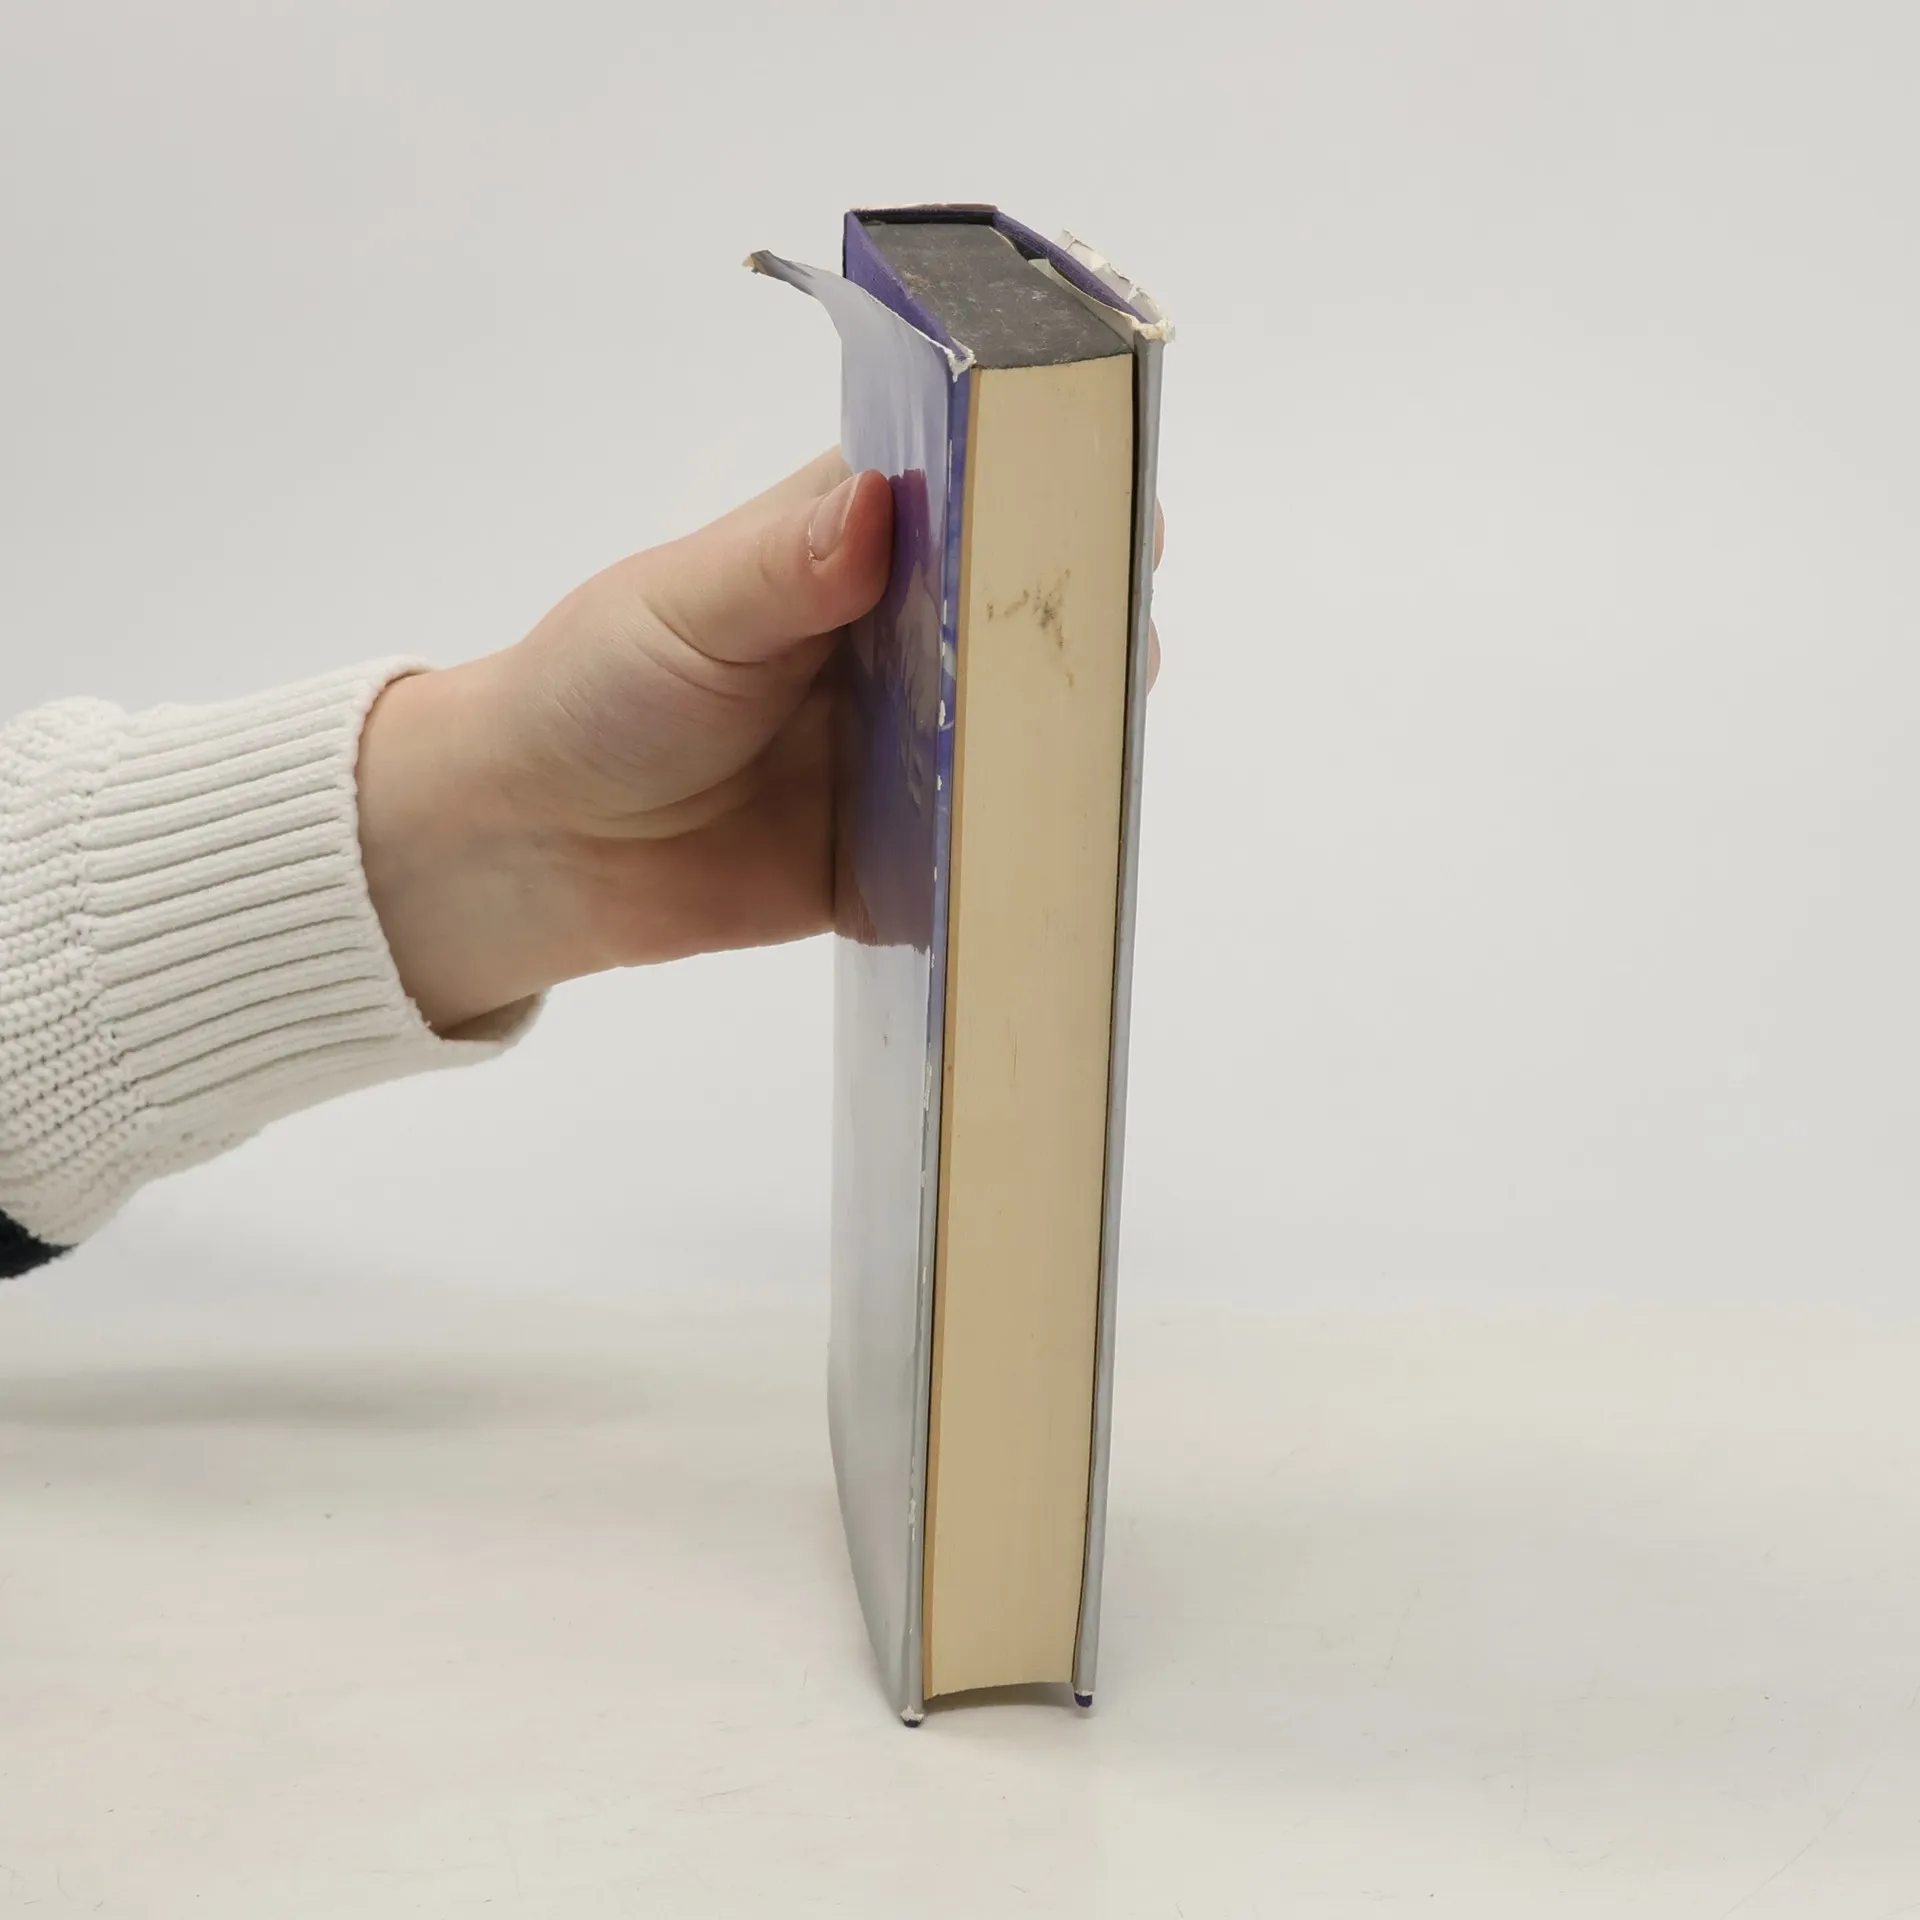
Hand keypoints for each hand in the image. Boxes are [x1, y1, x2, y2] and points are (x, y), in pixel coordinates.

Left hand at [356, 452, 1164, 1032]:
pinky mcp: (907, 855)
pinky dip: (1019, 850)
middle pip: (1023, 617)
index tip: (1112, 499)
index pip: (975, 493)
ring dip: (1066, 736)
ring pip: (1025, 734)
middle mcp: (902, 641)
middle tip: (1113, 638)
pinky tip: (1059, 848)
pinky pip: (984, 852)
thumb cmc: (597, 691)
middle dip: (1081, 622)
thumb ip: (780, 567)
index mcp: (853, 546)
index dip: (1048, 490)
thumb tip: (876, 507)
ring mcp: (912, 750)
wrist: (541, 844)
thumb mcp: (682, 610)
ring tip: (1100, 741)